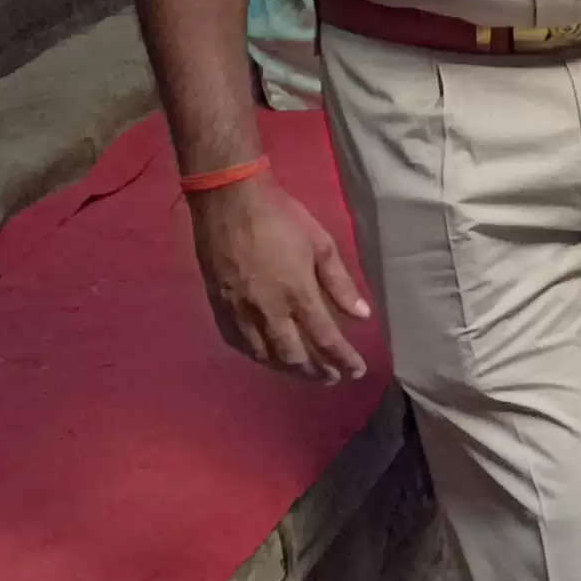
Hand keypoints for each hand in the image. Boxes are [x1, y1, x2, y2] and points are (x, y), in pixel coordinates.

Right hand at [190, 175, 374, 380]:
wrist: (229, 201)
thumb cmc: (281, 217)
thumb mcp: (321, 244)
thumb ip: (340, 283)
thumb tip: (362, 315)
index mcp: (297, 293)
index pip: (325, 339)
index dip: (343, 360)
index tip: (357, 371)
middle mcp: (267, 310)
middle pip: (293, 356)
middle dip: (315, 372)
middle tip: (332, 378)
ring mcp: (238, 310)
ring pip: (263, 355)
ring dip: (286, 369)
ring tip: (305, 372)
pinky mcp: (218, 306)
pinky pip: (237, 343)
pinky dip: (255, 356)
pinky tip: (267, 356)